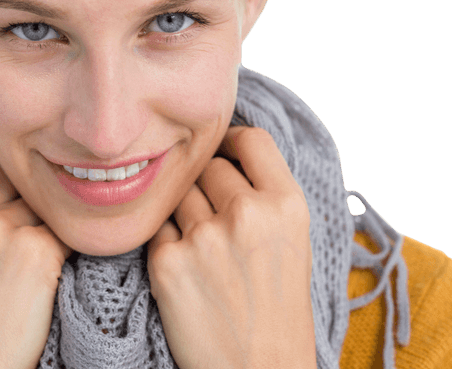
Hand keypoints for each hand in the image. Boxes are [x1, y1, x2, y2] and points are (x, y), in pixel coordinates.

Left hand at [146, 125, 315, 368]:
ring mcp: (204, 237)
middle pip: (208, 167)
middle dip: (206, 188)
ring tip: (204, 255)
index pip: (251, 140)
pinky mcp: (167, 263)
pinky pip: (156, 231)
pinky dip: (166, 247)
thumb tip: (226, 154)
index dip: (232, 142)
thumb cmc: (280, 312)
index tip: (224, 153)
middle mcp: (247, 213)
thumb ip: (266, 197)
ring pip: (178, 196)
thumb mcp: (295, 243)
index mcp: (287, 204)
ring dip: (183, 216)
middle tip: (216, 225)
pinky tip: (188, 275)